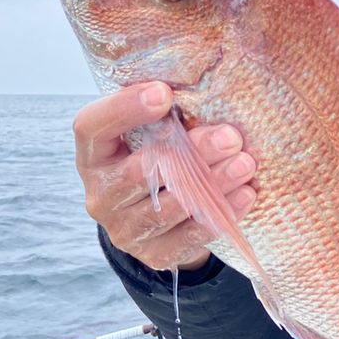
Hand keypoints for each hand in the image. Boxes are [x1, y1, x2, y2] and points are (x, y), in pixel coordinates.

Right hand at [73, 81, 256, 270]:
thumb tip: (209, 85)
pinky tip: (246, 194)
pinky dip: (219, 214)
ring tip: (246, 164)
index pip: (93, 128)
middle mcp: (101, 193)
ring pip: (169, 207)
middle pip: (141, 171)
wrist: (161, 222)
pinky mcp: (153, 254)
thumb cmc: (161, 159)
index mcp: (94, 155)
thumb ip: (167, 117)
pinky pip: (188, 237)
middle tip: (231, 136)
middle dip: (191, 151)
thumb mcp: (154, 136)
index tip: (164, 93)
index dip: (124, 109)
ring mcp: (124, 228)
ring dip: (212, 184)